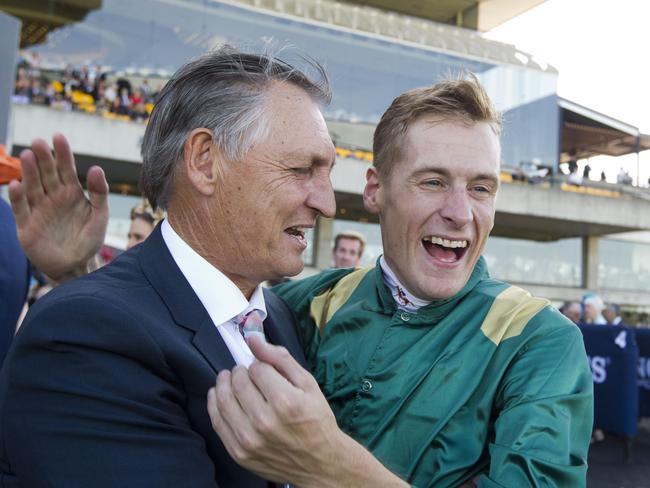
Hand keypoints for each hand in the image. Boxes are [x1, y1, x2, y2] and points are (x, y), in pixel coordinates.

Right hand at [8, 134, 108, 281]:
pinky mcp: (26, 225)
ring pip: (32, 187)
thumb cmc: (90, 239)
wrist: (77, 266)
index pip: (66, 169)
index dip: (62, 153)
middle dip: (43, 158)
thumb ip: (99, 192)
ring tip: (27, 155)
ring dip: (29, 172)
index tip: (58, 136)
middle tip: (39, 142)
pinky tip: (17, 184)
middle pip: (46, 174)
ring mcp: (38, 210)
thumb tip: (96, 168)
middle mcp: (52, 198)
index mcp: (71, 193)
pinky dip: (18, 197)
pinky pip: (21, 209)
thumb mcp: (99, 215)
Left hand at [207, 337, 406, 487]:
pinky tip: (219, 394)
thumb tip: (253, 338)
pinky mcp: (239, 453)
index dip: (259, 365)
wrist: (320, 463)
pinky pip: (217, 421)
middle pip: (238, 382)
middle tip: (245, 371)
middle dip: (240, 371)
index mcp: (286, 401)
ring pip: (223, 400)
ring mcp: (249, 440)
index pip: (257, 369)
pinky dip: (214, 403)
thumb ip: (279, 358)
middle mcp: (265, 422)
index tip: (263, 369)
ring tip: (229, 378)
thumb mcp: (307, 384)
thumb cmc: (316, 419)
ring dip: (224, 383)